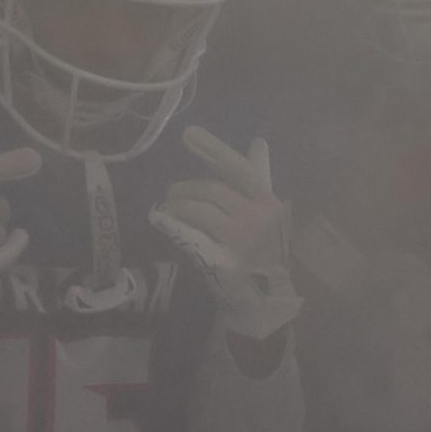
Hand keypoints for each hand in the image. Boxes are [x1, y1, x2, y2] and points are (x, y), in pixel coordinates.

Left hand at [150, 126, 301, 339]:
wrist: (264, 297)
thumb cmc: (264, 248)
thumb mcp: (268, 210)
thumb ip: (260, 176)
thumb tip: (258, 142)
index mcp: (267, 201)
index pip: (238, 168)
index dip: (213, 149)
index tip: (188, 134)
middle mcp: (256, 218)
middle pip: (210, 190)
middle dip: (185, 188)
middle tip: (172, 193)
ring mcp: (238, 241)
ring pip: (196, 210)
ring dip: (176, 206)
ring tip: (169, 210)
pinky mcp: (219, 262)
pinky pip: (189, 236)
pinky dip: (173, 225)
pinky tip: (162, 220)